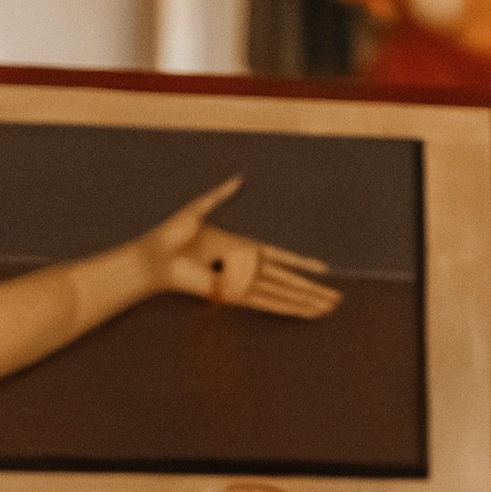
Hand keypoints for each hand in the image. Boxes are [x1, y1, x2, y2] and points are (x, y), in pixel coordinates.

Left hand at [146, 185, 341, 321]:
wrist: (155, 257)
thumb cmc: (171, 233)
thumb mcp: (199, 208)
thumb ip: (220, 195)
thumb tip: (238, 178)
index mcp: (240, 248)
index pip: (278, 257)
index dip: (301, 263)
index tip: (322, 269)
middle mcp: (244, 267)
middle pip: (287, 280)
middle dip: (311, 290)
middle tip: (335, 298)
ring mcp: (240, 283)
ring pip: (283, 294)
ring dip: (307, 301)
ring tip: (329, 307)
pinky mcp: (233, 295)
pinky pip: (266, 303)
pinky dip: (287, 308)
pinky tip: (304, 312)